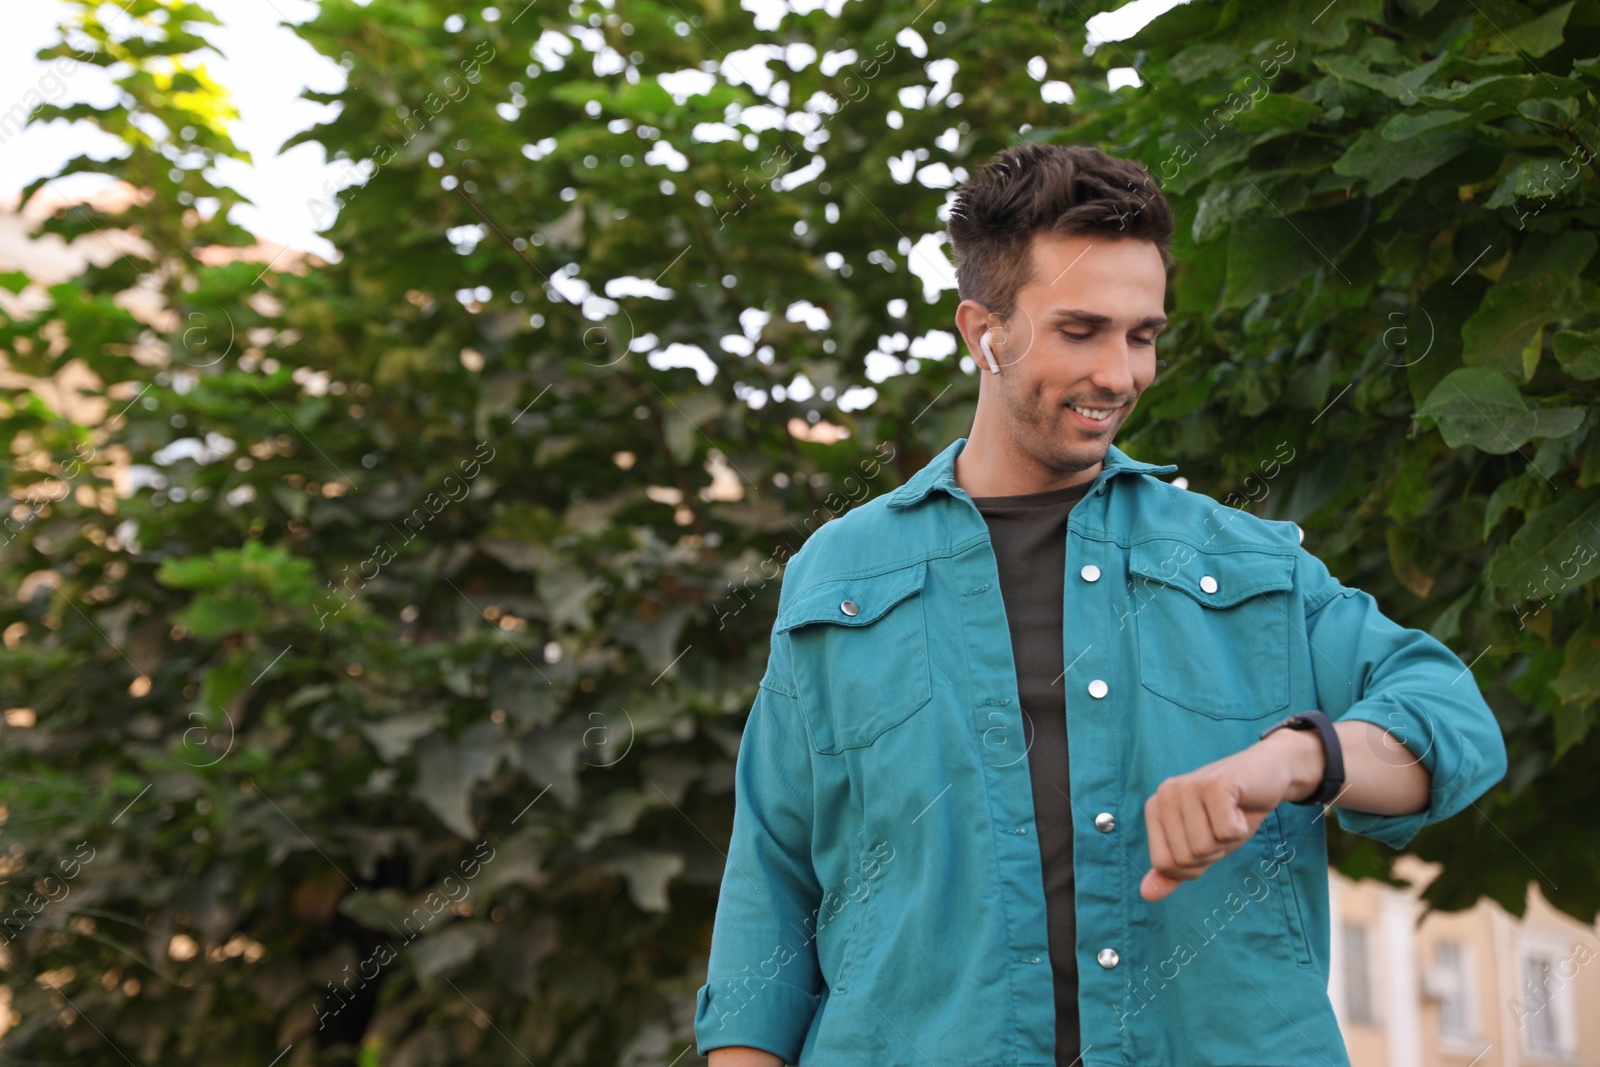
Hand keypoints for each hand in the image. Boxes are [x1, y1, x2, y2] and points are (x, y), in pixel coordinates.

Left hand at [1139, 727, 1323, 901]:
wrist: (1267, 774)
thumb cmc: (1231, 811)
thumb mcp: (1201, 845)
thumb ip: (1174, 869)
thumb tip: (1147, 895)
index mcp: (1155, 808)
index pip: (1164, 864)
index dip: (1194, 865)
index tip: (1208, 837)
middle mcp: (1165, 794)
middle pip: (1186, 858)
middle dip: (1214, 852)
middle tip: (1223, 824)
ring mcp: (1188, 786)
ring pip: (1205, 847)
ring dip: (1228, 840)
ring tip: (1231, 815)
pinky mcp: (1215, 784)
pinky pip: (1226, 832)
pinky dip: (1241, 828)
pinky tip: (1241, 808)